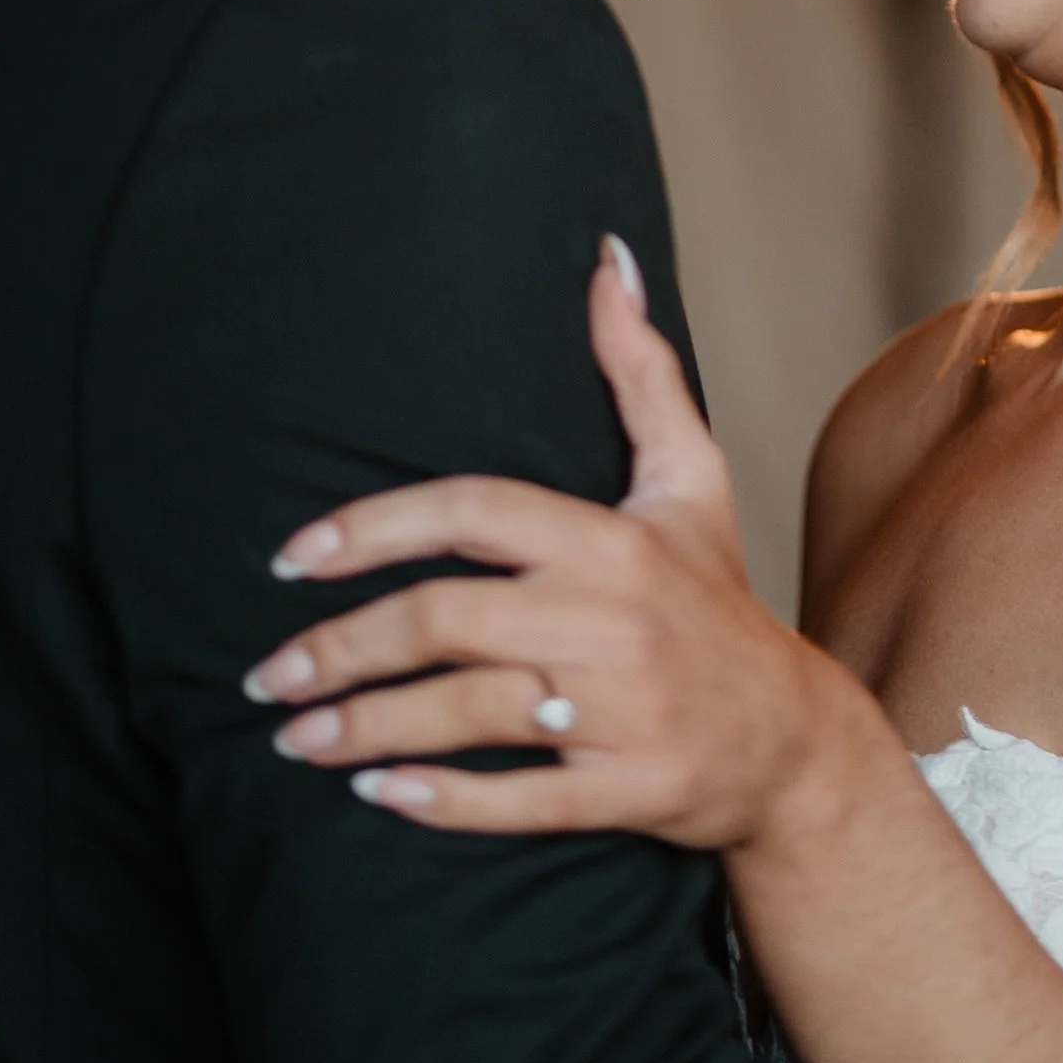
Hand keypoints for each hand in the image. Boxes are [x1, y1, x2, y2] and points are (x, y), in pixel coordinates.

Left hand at [243, 241, 864, 851]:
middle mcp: (613, 619)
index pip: (473, 512)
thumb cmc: (717, 601)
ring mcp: (621, 710)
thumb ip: (640, 372)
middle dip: (341, 650)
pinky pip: (517, 801)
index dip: (374, 529)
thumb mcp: (690, 479)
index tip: (292, 559)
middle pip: (447, 621)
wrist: (794, 740)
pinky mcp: (628, 790)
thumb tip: (607, 260)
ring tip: (296, 741)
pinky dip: (441, 802)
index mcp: (612, 539)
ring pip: (468, 715)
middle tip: (268, 676)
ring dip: (367, 731)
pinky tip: (378, 796)